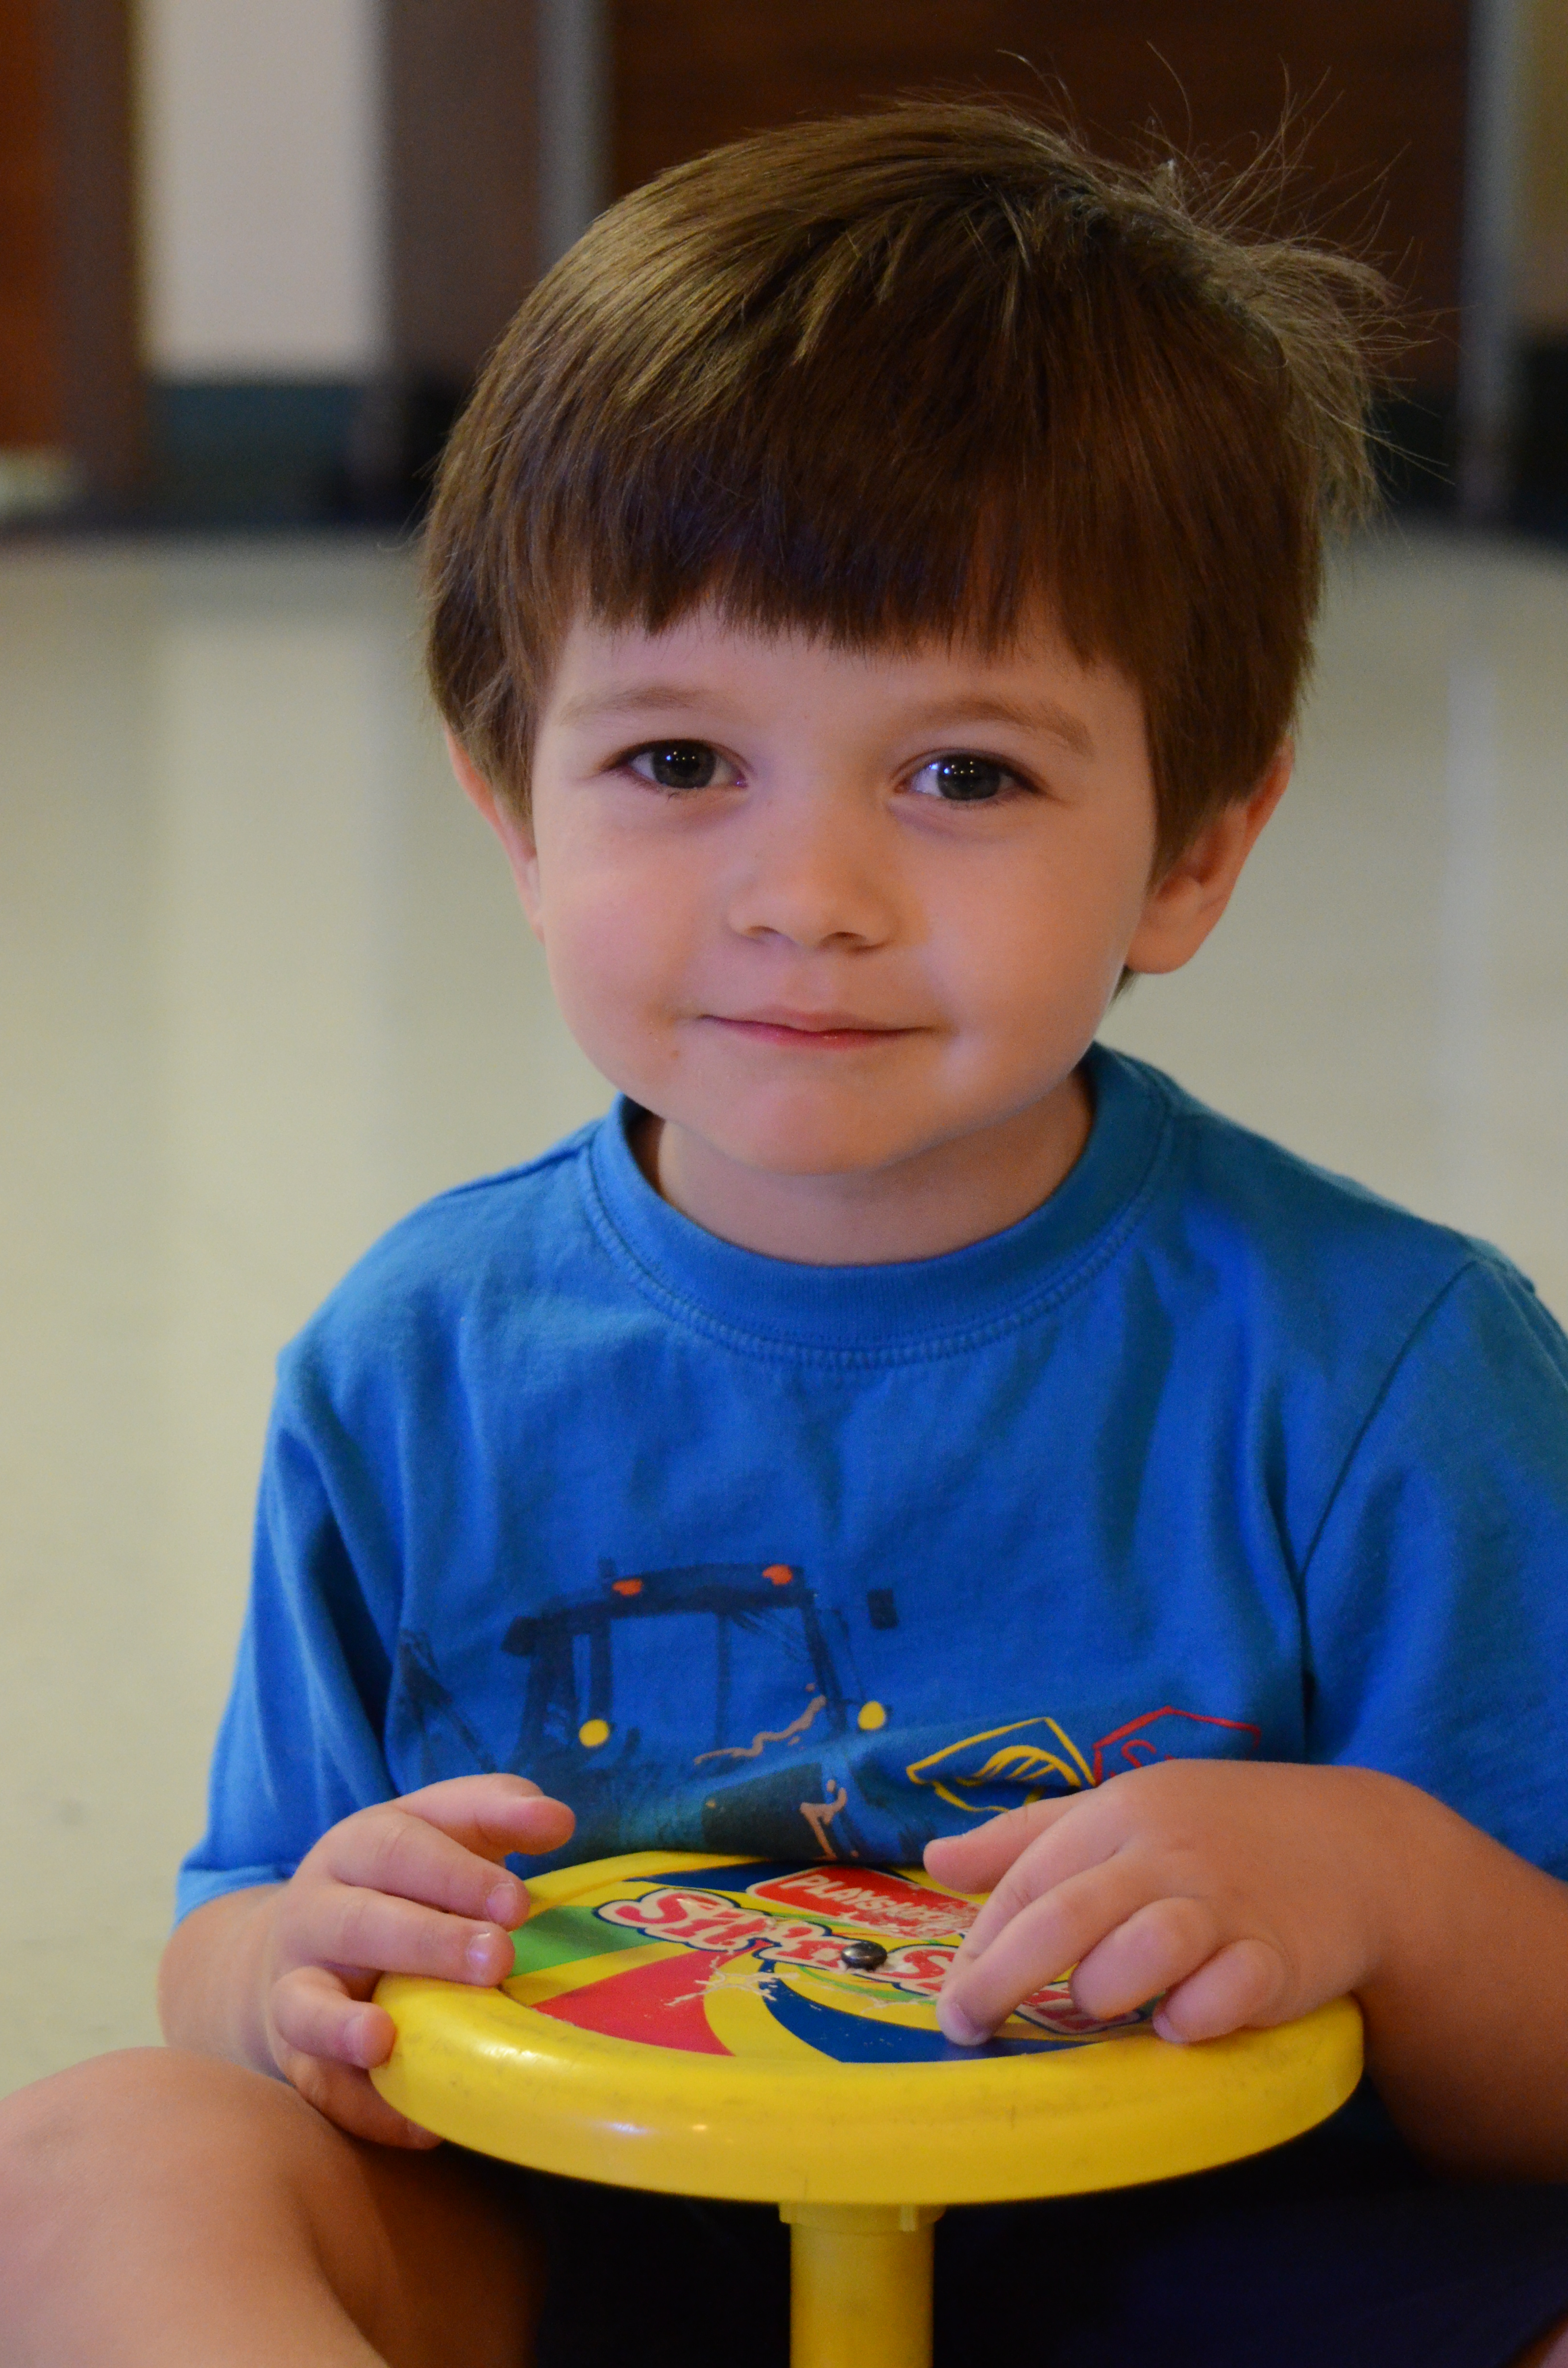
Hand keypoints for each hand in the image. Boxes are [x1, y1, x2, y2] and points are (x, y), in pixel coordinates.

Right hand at [260, 1773, 573, 2143]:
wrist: (306, 1944)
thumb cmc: (406, 1880)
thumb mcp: (444, 1831)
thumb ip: (496, 1813)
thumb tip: (558, 1819)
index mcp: (359, 1847)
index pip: (402, 1848)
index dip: (459, 1874)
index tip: (519, 1902)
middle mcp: (317, 1912)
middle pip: (361, 1921)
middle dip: (428, 1940)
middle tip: (497, 1957)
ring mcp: (296, 1985)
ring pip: (307, 2004)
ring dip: (346, 2025)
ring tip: (385, 2040)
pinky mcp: (296, 2055)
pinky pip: (318, 2086)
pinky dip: (364, 2109)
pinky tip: (421, 2126)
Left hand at [925, 1759, 1398, 2048]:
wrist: (1356, 1844)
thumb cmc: (1214, 1832)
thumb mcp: (1120, 1810)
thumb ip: (1026, 1838)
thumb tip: (935, 1860)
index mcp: (1119, 1814)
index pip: (1027, 1879)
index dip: (982, 1944)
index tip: (954, 1999)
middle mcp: (1165, 1854)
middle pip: (1066, 1918)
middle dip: (1003, 1979)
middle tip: (970, 2027)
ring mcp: (1225, 1905)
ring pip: (1141, 1953)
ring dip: (1102, 1991)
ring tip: (1098, 2006)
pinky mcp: (1281, 1957)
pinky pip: (1225, 1996)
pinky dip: (1192, 2018)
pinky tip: (1179, 2022)